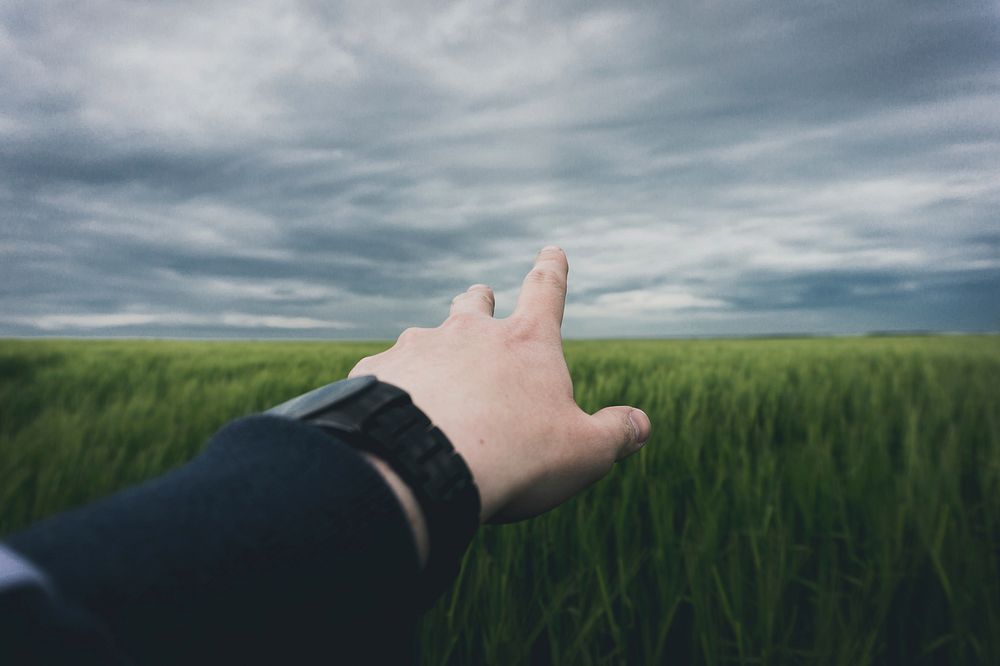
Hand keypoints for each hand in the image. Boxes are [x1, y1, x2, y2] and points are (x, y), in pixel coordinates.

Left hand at [349, 246, 650, 523]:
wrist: (421, 466)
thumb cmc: (514, 456)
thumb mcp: (584, 451)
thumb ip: (616, 433)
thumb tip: (640, 424)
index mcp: (525, 343)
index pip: (545, 292)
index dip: (552, 270)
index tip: (551, 250)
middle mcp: (469, 333)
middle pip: (474, 302)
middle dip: (480, 300)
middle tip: (480, 298)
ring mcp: (418, 348)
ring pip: (425, 336)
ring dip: (433, 351)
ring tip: (433, 383)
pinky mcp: (376, 373)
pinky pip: (385, 373)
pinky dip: (393, 387)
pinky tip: (392, 415)